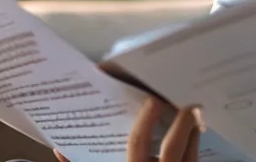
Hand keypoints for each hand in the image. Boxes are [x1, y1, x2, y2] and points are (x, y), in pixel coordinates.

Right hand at [54, 97, 201, 161]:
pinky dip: (195, 152)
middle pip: (174, 148)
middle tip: (188, 100)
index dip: (146, 120)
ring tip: (195, 115)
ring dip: (194, 135)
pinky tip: (194, 141)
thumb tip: (60, 151)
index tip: (153, 99)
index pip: (138, 145)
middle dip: (183, 122)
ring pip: (191, 157)